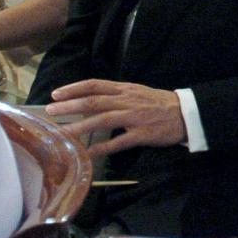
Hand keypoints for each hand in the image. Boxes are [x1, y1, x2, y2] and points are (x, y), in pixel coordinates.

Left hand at [47, 80, 185, 158]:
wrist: (187, 113)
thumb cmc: (160, 103)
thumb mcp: (137, 93)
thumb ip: (116, 96)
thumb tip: (90, 103)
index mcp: (125, 89)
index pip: (95, 85)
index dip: (74, 88)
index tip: (55, 94)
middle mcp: (127, 101)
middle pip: (94, 101)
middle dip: (70, 106)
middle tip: (50, 112)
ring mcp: (135, 117)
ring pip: (103, 119)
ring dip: (81, 126)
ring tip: (64, 133)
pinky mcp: (143, 134)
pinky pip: (119, 142)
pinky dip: (103, 148)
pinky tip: (89, 153)